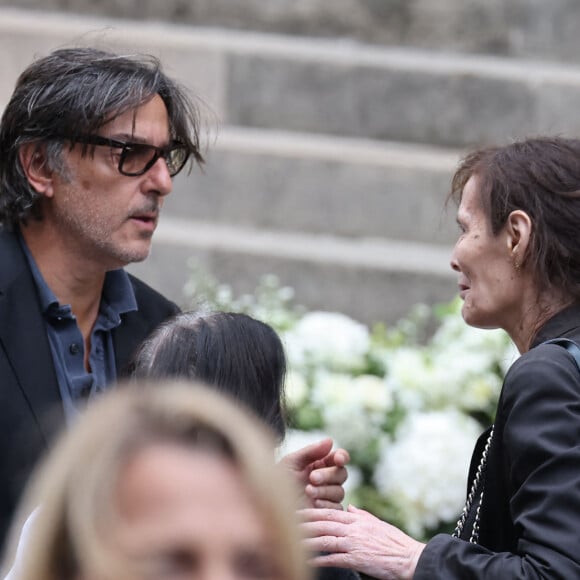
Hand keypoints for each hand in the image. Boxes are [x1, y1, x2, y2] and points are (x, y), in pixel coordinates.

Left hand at [279, 438, 349, 508]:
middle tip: (312, 478)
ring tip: (307, 491)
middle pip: (341, 474)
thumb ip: (311, 451)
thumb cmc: (278, 483)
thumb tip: (330, 441)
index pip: (339, 458)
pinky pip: (336, 508)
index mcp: (320, 464)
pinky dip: (326, 504)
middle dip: (328, 475)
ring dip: (324, 490)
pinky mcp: (327, 513)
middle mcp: (326, 480)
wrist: (271, 507)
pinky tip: (313, 504)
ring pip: (339, 491)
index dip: (342, 457)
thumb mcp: (291, 463)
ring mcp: (328, 497)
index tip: (338, 459)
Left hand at [299, 504, 424, 579]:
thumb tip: (351, 507)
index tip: (296, 510)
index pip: (329, 512)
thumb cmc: (395, 542)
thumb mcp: (377, 523)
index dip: (311, 511)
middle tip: (286, 522)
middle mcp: (353, 528)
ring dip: (307, 541)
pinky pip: (334, 558)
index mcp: (357, 519)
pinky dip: (320, 559)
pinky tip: (309, 561)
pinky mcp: (357, 559)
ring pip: (325, 539)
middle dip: (303, 523)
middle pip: (323, 523)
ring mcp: (354, 543)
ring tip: (292, 542)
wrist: (410, 558)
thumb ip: (361, 515)